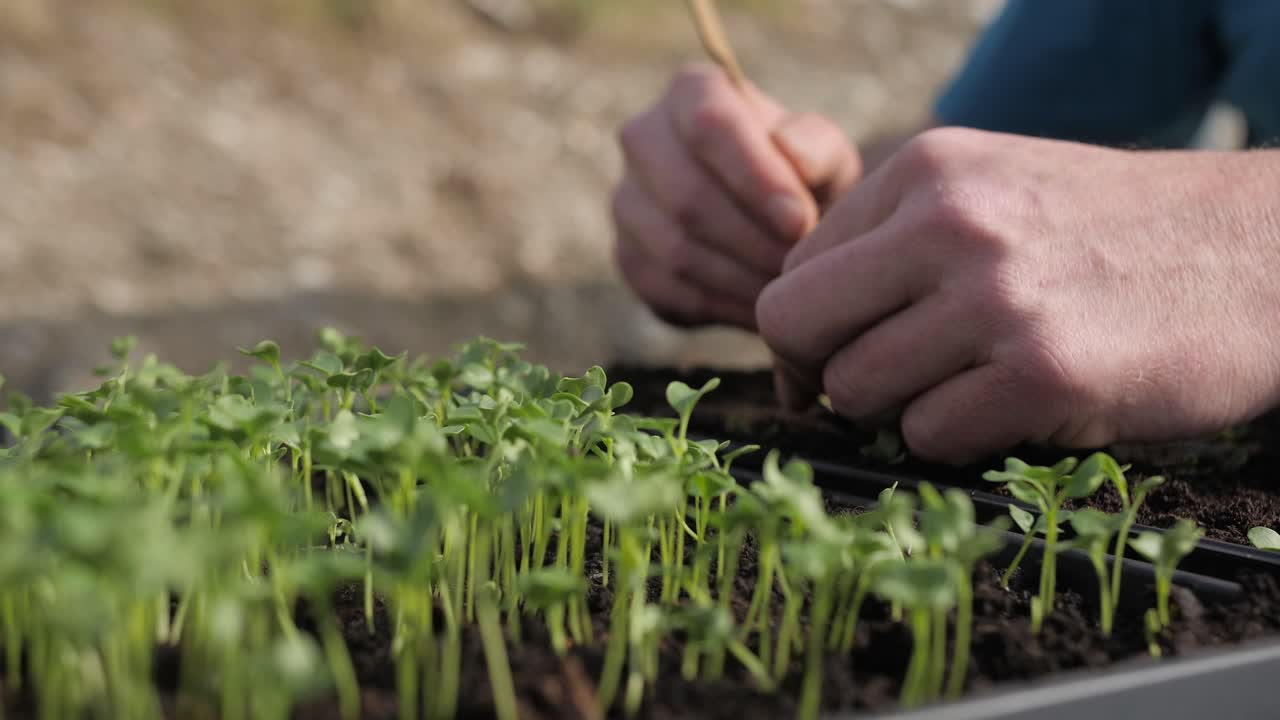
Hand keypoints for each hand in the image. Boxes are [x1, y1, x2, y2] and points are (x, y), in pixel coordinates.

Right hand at [613, 63, 859, 328]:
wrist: (773, 226)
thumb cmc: (803, 180)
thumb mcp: (826, 157)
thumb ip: (817, 147)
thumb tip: (790, 152)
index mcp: (691, 92)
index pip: (707, 125)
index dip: (753, 177)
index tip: (799, 222)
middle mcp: (643, 138)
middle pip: (686, 195)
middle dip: (753, 240)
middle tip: (800, 268)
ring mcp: (627, 201)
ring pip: (676, 250)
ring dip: (741, 279)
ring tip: (788, 291)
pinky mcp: (628, 258)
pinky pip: (669, 291)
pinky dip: (722, 306)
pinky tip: (760, 308)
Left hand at [757, 127, 1279, 462]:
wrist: (1259, 251)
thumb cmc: (1110, 232)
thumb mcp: (993, 187)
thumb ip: (891, 240)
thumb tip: (797, 331)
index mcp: (924, 170)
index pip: (793, 269)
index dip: (807, 329)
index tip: (839, 354)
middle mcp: (947, 223)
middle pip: (795, 326)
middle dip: (822, 372)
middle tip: (878, 386)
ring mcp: (993, 297)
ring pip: (856, 391)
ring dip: (898, 410)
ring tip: (966, 387)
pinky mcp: (1042, 373)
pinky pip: (929, 436)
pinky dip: (958, 439)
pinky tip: (1012, 407)